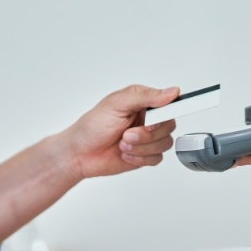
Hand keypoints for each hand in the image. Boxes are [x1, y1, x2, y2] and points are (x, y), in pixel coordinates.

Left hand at [63, 85, 179, 178]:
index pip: (169, 104)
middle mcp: (149, 119)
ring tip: (123, 144)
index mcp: (144, 102)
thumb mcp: (117, 104)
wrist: (80, 154)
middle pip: (169, 127)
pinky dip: (140, 158)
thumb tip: (171, 92)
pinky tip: (125, 153)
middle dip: (147, 134)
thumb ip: (146, 96)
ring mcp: (148, 138)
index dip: (166, 114)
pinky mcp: (147, 155)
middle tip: (127, 134)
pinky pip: (157, 158)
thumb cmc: (93, 126)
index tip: (153, 122)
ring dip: (142, 147)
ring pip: (165, 144)